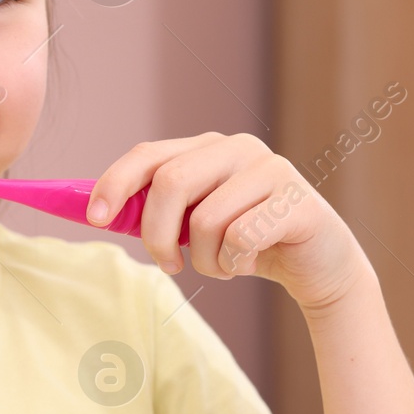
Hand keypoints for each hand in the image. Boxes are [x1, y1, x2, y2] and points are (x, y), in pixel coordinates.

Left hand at [86, 132, 369, 311]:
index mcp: (207, 147)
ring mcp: (271, 170)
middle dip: (156, 234)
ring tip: (223, 265)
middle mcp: (238, 148)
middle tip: (168, 265)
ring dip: (204, 260)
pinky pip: (239, 238)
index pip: (147, 154)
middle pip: (170, 183)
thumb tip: (96, 211)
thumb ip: (154, 212)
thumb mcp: (193, 225)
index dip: (114, 184)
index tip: (95, 219)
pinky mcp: (297, 202)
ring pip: (204, 219)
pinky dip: (234, 265)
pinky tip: (249, 264)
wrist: (318, 266)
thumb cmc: (246, 244)